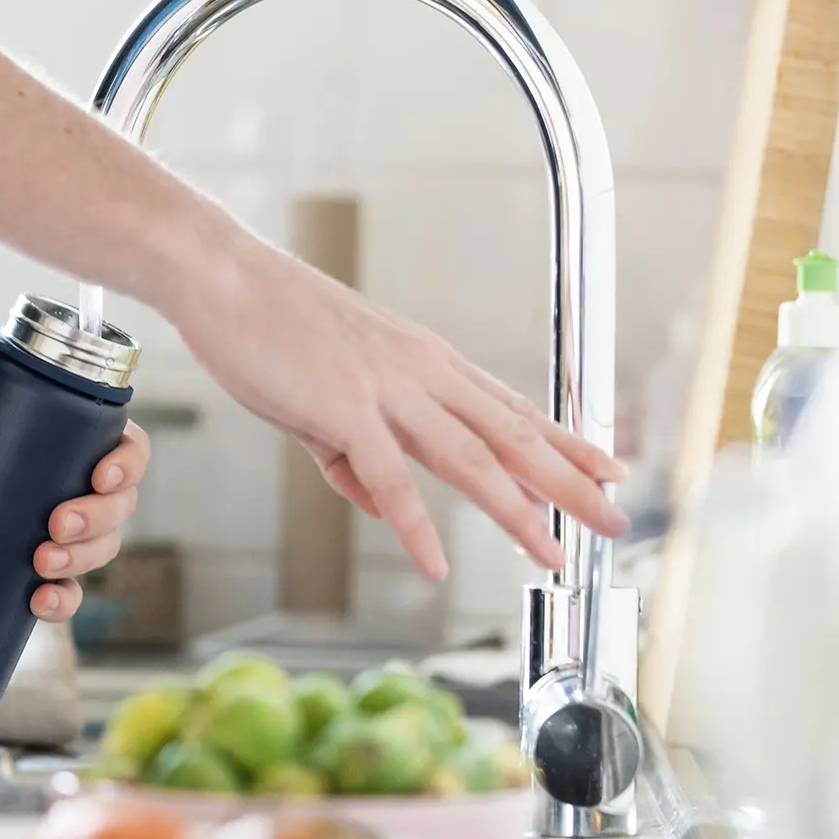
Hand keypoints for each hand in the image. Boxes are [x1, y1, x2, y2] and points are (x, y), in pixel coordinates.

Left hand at [0, 377, 151, 621]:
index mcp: (54, 438)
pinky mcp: (19, 574)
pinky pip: (62, 593)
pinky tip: (39, 601)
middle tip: (56, 524)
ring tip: (41, 562)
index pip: (120, 443)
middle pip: (118, 505)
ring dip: (85, 559)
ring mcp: (44, 533)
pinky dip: (61, 602)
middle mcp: (60, 485)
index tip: (101, 475)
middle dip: (100, 518)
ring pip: (99, 550)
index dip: (128, 461)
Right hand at [172, 236, 627, 579]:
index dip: (564, 441)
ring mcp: (386, 388)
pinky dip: (414, 525)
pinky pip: (388, 478)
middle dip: (571, 482)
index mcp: (423, 361)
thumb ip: (352, 453)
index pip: (510, 407)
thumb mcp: (322, 394)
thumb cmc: (266, 324)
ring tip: (552, 554)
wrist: (222, 276)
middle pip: (512, 435)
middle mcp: (420, 371)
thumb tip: (376, 503)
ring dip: (517, 511)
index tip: (607, 466)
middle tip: (616, 518)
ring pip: (470, 459)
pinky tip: (436, 562)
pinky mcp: (342, 407)